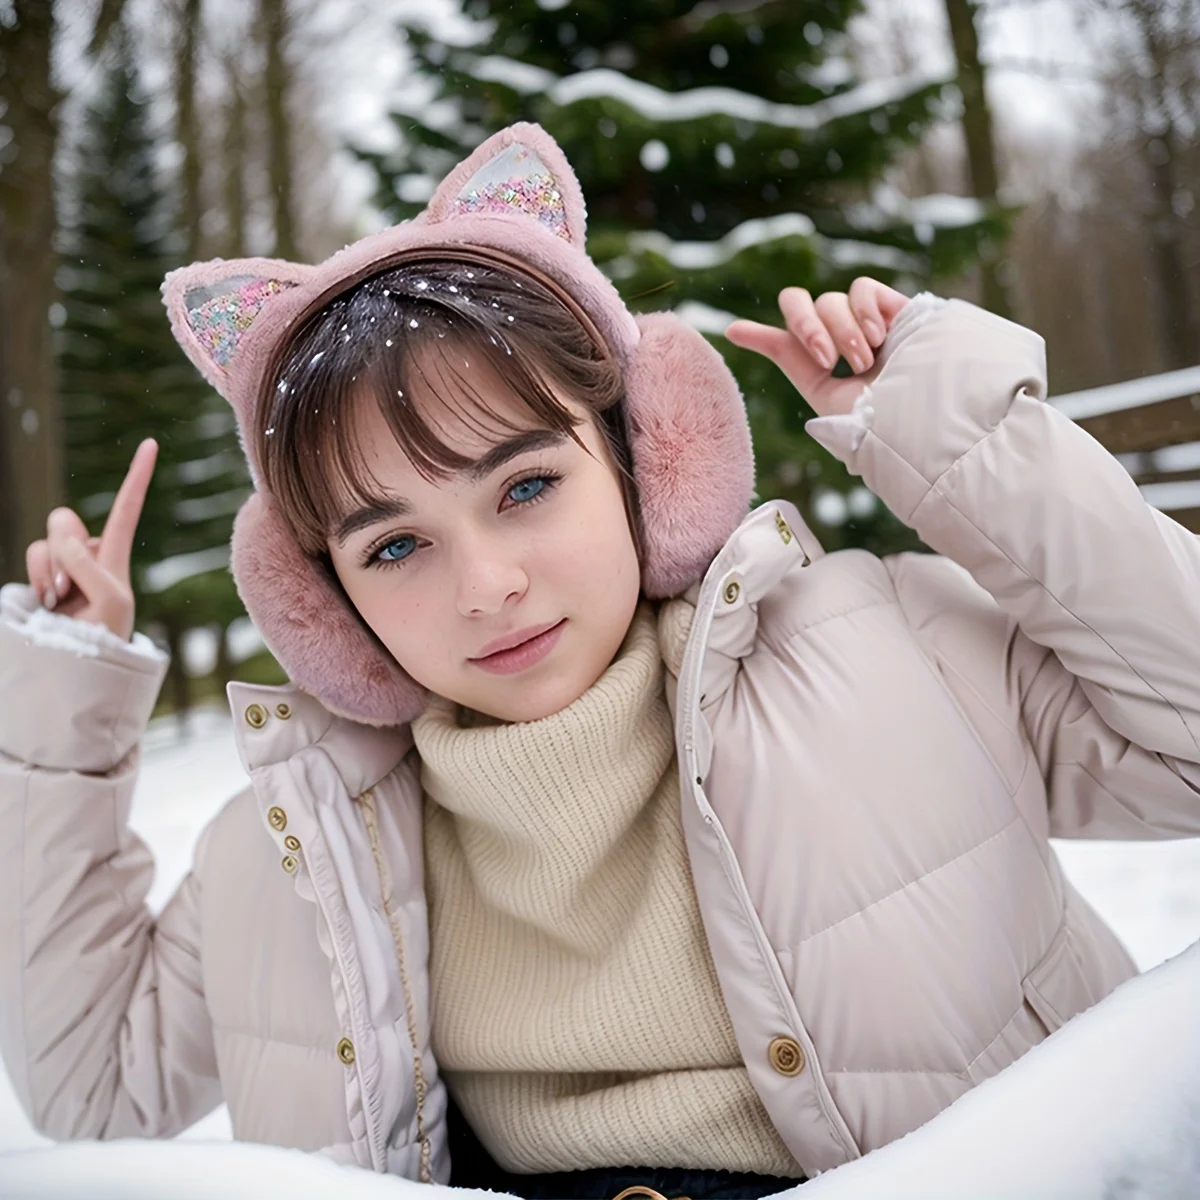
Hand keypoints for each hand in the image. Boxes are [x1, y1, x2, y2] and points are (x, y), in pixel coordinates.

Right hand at [24, 439, 157, 641]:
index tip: (151, 442)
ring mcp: (57, 566)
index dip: (137, 476)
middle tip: (69, 588)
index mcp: (113, 556)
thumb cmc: (105, 639)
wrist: (79, 669)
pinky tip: (48, 603)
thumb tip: (61, 539)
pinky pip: (31, 558)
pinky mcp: (36, 578)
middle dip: (62, 549)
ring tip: (61, 602)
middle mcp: (85, 555)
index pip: (126, 509)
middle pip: (64, 520)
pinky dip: (38, 578)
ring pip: (44, 542)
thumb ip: (88, 566)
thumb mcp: (110, 602)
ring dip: (49, 569)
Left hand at [725, 277, 909, 417]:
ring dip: (841, 333)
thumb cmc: (875, 415)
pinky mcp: (894, 305)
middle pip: (801, 304)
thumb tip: (731, 329)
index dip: (760, 333)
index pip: (786, 338)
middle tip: (824, 359)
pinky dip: (862, 312)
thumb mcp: (822, 392)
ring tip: (864, 363)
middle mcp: (840, 338)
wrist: (920, 410)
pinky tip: (879, 337)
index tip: (732, 332)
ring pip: (830, 301)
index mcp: (822, 365)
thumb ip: (787, 358)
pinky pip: (860, 289)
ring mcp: (866, 321)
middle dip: (805, 328)